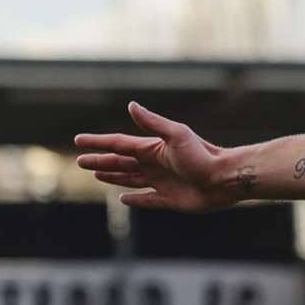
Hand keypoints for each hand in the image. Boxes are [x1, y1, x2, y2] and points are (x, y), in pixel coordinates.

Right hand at [75, 102, 239, 211]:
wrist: (225, 178)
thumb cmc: (202, 155)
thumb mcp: (176, 135)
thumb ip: (153, 122)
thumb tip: (131, 104)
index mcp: (153, 149)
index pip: (119, 144)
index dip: (98, 142)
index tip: (78, 140)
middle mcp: (155, 165)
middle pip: (121, 162)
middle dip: (100, 161)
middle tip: (80, 161)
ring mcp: (162, 182)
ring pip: (130, 179)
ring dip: (113, 176)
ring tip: (97, 174)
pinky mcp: (171, 200)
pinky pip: (148, 200)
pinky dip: (135, 200)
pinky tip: (123, 198)